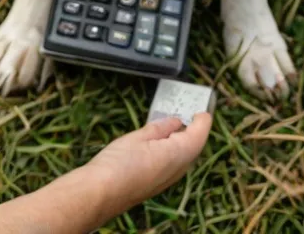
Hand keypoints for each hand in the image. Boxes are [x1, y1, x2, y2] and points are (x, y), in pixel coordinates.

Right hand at [84, 113, 211, 219]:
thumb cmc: (118, 163)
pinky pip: (173, 163)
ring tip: (171, 121)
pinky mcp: (157, 185)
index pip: (199, 135)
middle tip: (184, 110)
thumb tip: (174, 122)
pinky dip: (172, 149)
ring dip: (181, 139)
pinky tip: (159, 141)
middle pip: (193, 146)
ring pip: (183, 156)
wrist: (100, 194)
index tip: (201, 108)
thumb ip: (159, 128)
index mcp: (177, 154)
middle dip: (192, 129)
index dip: (202, 120)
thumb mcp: (137, 137)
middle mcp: (178, 169)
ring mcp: (168, 180)